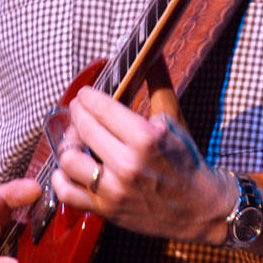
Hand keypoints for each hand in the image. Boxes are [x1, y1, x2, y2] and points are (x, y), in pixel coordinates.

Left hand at [48, 86, 234, 244]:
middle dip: (77, 114)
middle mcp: (127, 164)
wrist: (200, 208)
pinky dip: (62, 179)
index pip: (101, 108)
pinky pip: (67, 193)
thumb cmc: (185, 161)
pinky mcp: (106, 210)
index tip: (84, 94)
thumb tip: (152, 52)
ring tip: (76, 140)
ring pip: (69, 160)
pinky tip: (70, 168)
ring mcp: (114, 190)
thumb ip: (159, 83)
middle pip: (83, 129)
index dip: (87, 97)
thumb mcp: (174, 120)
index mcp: (145, 137)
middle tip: (78, 110)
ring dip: (69, 146)